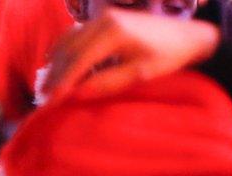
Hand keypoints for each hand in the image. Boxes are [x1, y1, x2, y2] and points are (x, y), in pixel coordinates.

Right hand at [42, 9, 219, 102]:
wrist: (188, 34)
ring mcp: (102, 17)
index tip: (51, 102)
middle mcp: (103, 20)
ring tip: (48, 85)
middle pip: (68, 50)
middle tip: (43, 98)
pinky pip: (74, 34)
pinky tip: (56, 65)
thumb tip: (77, 94)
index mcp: (114, 32)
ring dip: (56, 63)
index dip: (63, 82)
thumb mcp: (140, 74)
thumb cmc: (168, 57)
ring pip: (68, 41)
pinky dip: (63, 51)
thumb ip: (107, 83)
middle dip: (55, 75)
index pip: (79, 60)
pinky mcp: (103, 18)